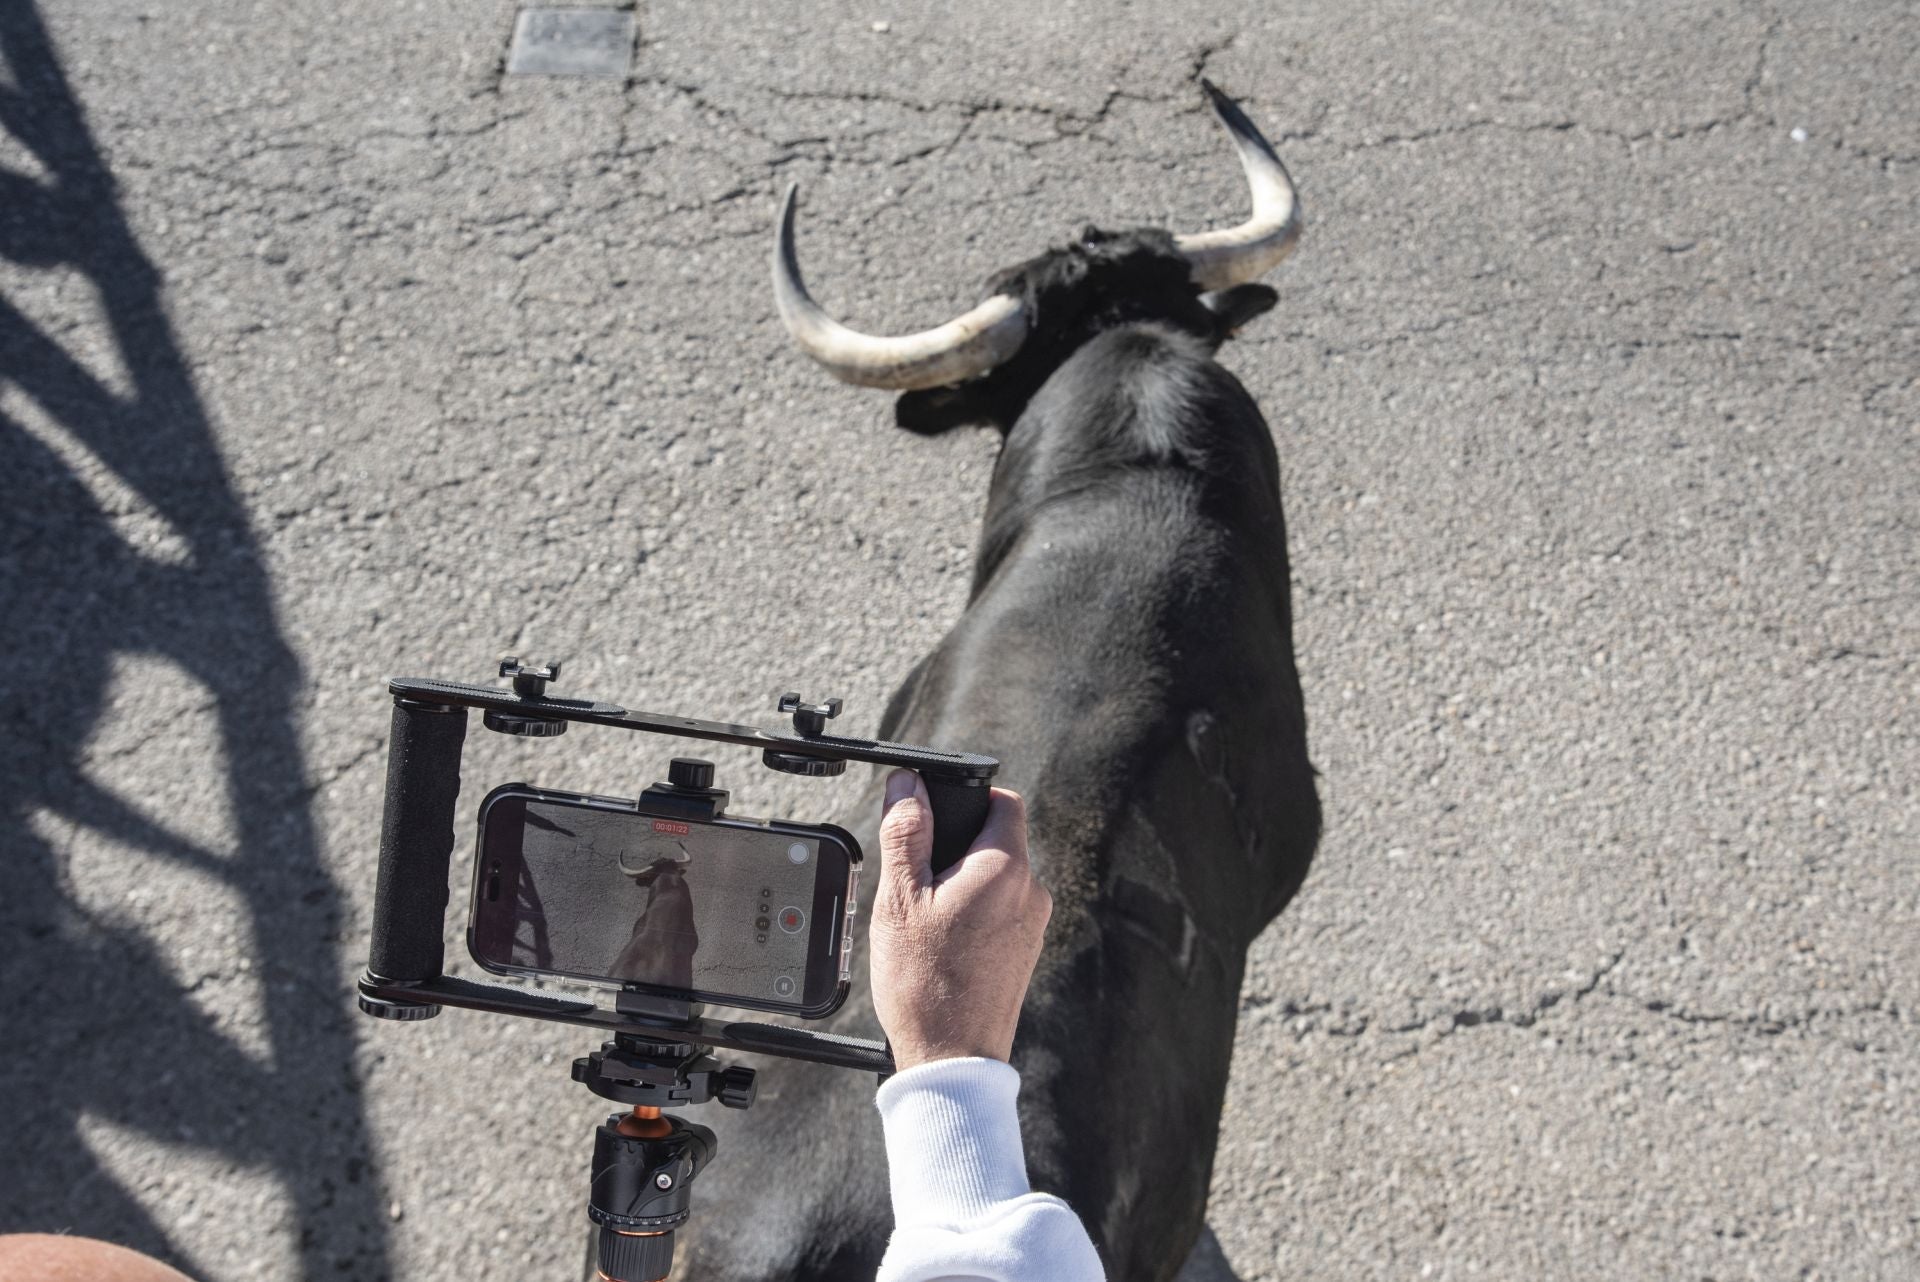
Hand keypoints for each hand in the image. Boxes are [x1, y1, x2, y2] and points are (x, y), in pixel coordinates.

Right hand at [868, 771, 1052, 1070]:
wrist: (951, 1058)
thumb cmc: (924, 983)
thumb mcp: (900, 898)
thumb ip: (905, 833)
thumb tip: (906, 786)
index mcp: (1006, 868)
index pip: (1003, 800)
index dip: (969, 798)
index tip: (934, 816)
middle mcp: (1032, 892)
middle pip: (998, 840)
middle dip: (957, 846)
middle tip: (917, 877)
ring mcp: (1034, 924)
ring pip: (996, 878)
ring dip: (962, 883)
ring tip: (926, 920)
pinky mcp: (1026, 951)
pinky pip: (999, 911)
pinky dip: (972, 913)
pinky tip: (942, 943)